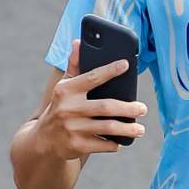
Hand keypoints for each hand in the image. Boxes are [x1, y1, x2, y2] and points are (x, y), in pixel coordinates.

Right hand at [46, 41, 145, 161]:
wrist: (44, 139)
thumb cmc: (61, 107)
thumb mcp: (64, 87)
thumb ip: (74, 66)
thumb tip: (78, 42)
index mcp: (66, 91)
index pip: (91, 77)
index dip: (109, 70)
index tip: (125, 64)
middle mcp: (69, 109)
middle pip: (106, 107)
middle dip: (128, 108)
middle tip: (143, 108)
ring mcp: (73, 128)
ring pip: (108, 128)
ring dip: (128, 129)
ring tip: (140, 129)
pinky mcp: (77, 146)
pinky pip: (103, 144)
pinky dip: (114, 143)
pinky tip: (121, 140)